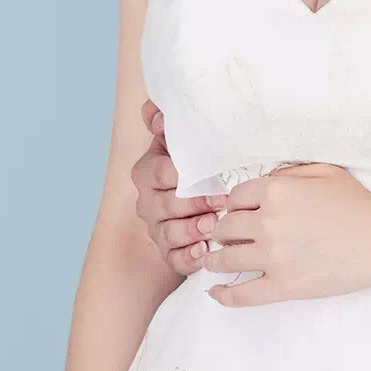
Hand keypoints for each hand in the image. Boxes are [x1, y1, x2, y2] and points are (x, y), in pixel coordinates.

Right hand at [130, 100, 225, 276]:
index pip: (160, 172)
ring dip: (192, 230)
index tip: (207, 176)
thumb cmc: (188, 166)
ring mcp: (157, 229)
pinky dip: (189, 257)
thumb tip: (157, 111)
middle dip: (195, 203)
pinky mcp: (169, 252)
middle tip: (222, 201)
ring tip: (214, 226)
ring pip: (169, 233)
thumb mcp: (177, 142)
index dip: (181, 175)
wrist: (186, 200)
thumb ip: (167, 125)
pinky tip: (204, 252)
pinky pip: (175, 258)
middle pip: (167, 205)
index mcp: (149, 172)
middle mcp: (148, 202)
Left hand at [202, 161, 370, 306]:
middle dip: (223, 232)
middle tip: (225, 238)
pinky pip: (241, 294)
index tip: (236, 213)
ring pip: (226, 260)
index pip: (236, 197)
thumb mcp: (326, 172)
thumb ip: (289, 173)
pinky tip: (216, 292)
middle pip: (226, 228)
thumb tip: (264, 183)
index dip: (234, 205)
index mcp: (276, 191)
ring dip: (214, 260)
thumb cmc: (359, 204)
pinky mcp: (283, 286)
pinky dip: (223, 295)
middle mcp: (268, 222)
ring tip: (213, 262)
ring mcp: (273, 257)